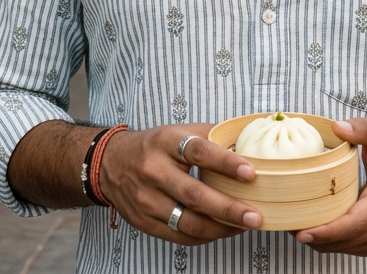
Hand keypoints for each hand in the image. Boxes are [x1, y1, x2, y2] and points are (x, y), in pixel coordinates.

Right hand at [99, 124, 260, 244]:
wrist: (111, 163)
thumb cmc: (154, 146)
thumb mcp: (178, 131)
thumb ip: (210, 137)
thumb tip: (246, 145)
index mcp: (165, 142)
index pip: (197, 151)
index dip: (225, 163)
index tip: (251, 172)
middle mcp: (154, 171)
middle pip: (194, 194)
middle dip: (228, 208)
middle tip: (255, 216)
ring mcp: (147, 200)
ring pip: (188, 221)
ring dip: (221, 228)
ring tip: (245, 226)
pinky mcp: (144, 222)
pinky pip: (179, 235)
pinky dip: (205, 236)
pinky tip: (222, 231)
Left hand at [295, 119, 366, 255]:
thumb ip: (363, 128)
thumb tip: (337, 127)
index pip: (357, 222)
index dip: (329, 231)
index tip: (304, 232)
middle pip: (347, 240)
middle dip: (316, 238)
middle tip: (287, 225)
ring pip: (345, 247)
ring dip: (319, 243)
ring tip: (294, 226)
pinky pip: (348, 247)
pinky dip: (328, 243)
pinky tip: (311, 230)